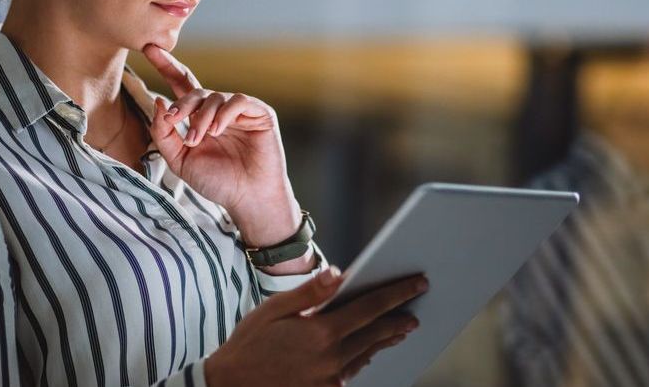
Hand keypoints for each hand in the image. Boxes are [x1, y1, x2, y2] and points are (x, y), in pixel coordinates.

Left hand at [141, 44, 293, 229]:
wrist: (247, 198)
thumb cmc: (216, 182)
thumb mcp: (180, 160)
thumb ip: (164, 134)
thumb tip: (159, 102)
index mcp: (200, 119)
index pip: (182, 87)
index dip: (167, 66)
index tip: (149, 49)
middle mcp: (219, 111)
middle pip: (196, 91)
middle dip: (182, 104)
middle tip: (174, 121)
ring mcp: (240, 111)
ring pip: (214, 97)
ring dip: (201, 117)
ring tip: (198, 139)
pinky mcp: (260, 113)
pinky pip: (238, 101)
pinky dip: (224, 114)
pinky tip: (217, 131)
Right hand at [205, 267, 427, 386]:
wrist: (230, 386)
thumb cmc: (249, 343)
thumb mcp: (274, 309)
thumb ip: (311, 292)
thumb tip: (339, 273)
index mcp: (321, 332)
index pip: (371, 308)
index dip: (398, 294)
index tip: (418, 283)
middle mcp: (332, 360)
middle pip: (377, 334)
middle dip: (398, 319)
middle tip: (415, 310)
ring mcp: (330, 381)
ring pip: (367, 355)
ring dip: (385, 340)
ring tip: (399, 329)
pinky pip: (352, 372)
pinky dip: (364, 358)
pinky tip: (369, 351)